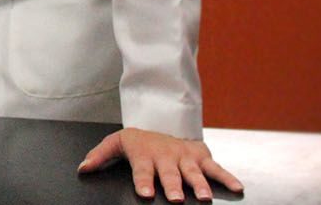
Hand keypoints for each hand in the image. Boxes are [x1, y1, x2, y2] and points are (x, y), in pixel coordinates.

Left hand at [78, 128, 243, 201]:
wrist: (163, 123)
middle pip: (170, 174)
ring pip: (194, 172)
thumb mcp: (117, 142)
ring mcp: (186, 157)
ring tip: (205, 197)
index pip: (143, 170)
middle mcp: (167, 156)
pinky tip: (237, 188)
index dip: (143, 182)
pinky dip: (227, 177)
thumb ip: (100, 155)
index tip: (145, 193)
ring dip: (200, 184)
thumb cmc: (140, 141)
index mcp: (146, 155)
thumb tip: (83, 168)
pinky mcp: (202, 156)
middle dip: (173, 186)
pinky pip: (216, 167)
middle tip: (176, 198)